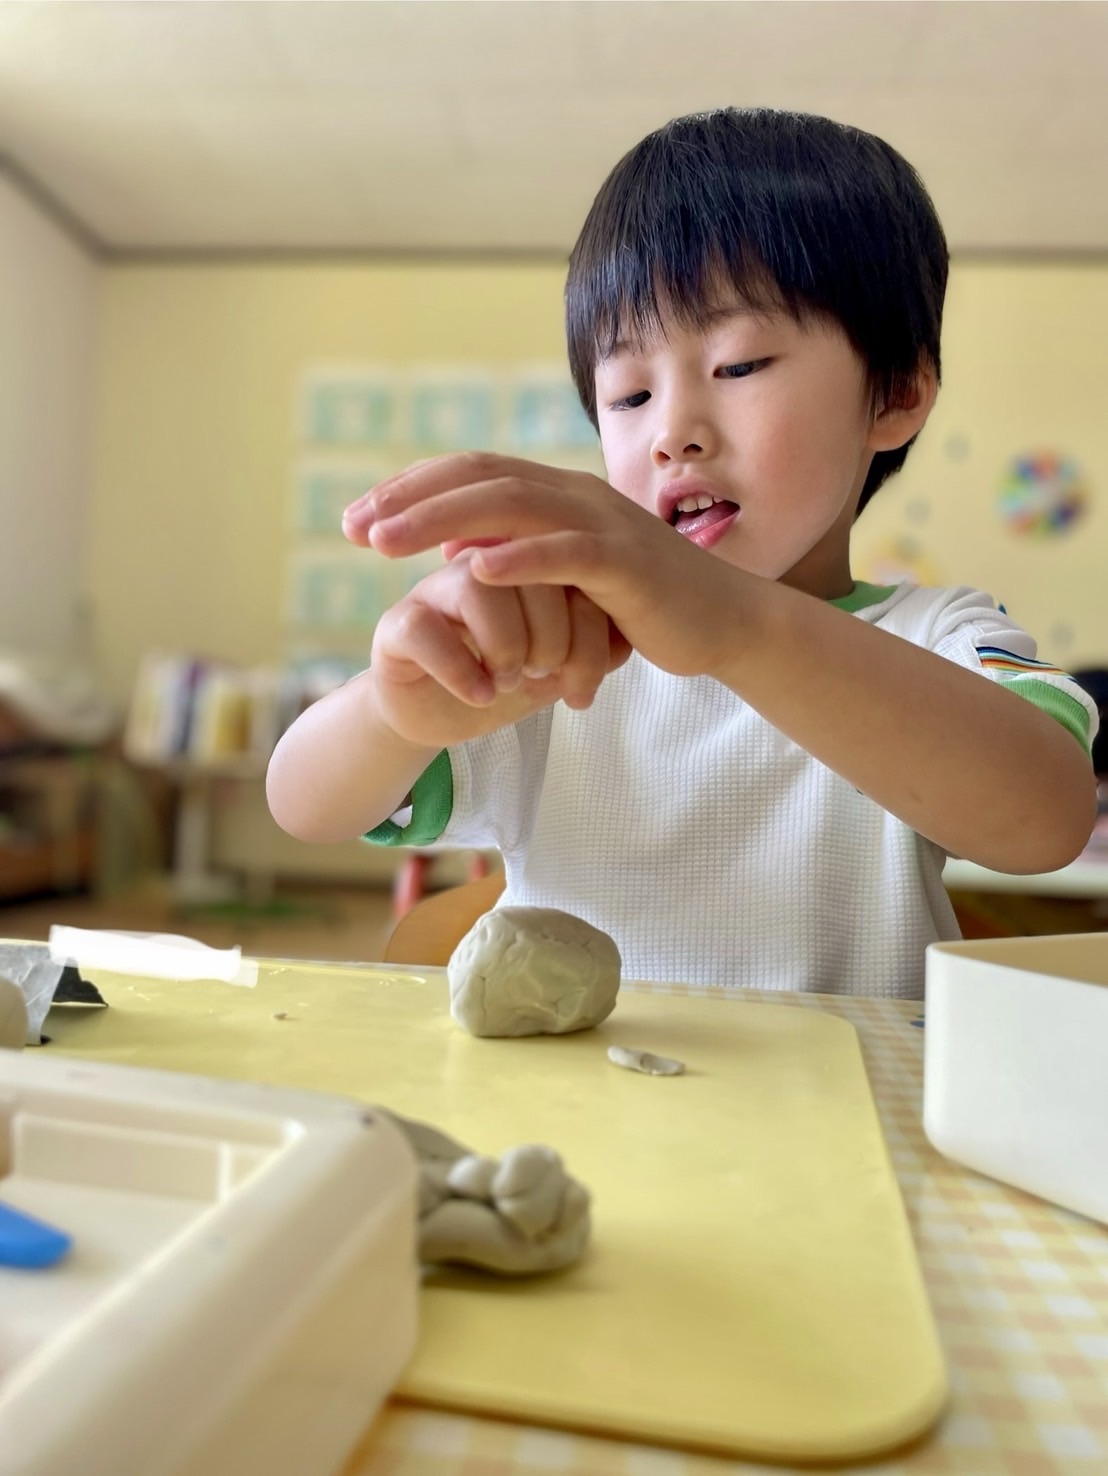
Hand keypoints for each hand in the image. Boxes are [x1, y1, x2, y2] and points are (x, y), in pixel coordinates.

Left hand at [345, 452, 753, 681]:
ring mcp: (602, 525)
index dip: (411, 488)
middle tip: (353, 526)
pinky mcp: (626, 564)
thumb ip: (520, 555)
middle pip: (480, 480)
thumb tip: (460, 546)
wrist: (724, 623)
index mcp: (558, 496)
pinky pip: (566, 553)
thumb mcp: (568, 578)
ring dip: (441, 520)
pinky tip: (472, 567)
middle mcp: (576, 496)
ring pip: (511, 506)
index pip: (473, 473)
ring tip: (387, 542)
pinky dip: (519, 557)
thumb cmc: (642, 605)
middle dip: (409, 500)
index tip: (358, 516)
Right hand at [368, 546, 629, 748]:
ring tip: (507, 682)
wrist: (443, 718)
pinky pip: (427, 629)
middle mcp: (480, 566)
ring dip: (506, 647)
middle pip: (528, 572)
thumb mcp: (560, 669)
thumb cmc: (506, 682)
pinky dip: (462, 670)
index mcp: (524, 565)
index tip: (581, 687)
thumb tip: (625, 641)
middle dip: (551, 639)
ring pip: (478, 589)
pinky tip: (480, 695)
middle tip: (543, 677)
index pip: (570, 570)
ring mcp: (435, 591)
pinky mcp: (398, 625)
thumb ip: (594, 647)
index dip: (589, 632)